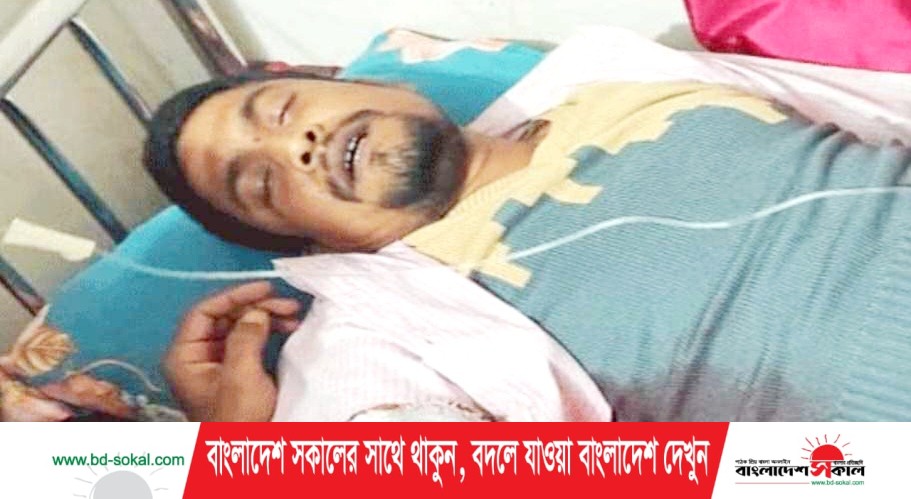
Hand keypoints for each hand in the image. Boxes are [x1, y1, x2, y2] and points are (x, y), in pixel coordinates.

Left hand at [163, 282, 301, 421]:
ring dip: (266, 319)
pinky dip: (268, 334)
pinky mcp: (234, 374)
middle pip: (223, 319)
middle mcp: (196, 358)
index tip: (265, 288)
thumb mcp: (240, 377)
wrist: (245, 456)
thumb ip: (245, 338)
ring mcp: (215, 366)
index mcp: (185, 357)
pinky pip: (248, 343)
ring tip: (293, 316)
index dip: (234, 296)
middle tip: (287, 305)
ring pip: (239, 328)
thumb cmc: (237, 419)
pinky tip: (287, 329)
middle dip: (256, 308)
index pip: (204, 313)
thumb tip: (256, 311)